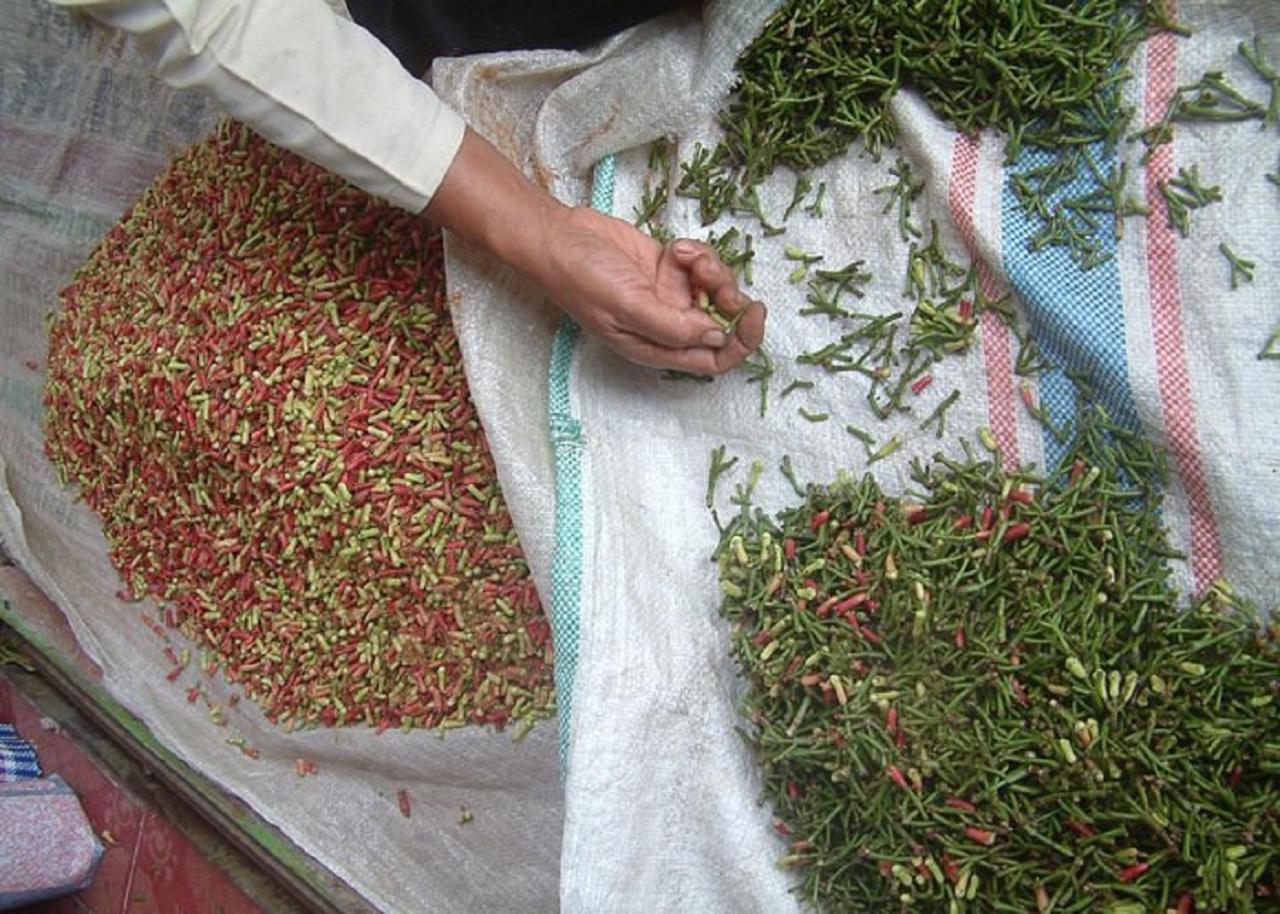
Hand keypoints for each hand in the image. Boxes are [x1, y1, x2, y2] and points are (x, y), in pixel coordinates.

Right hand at [534, 206, 765, 373]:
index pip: (714, 359)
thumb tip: (718, 336)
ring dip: (711, 269)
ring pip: (714, 289)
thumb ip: (673, 327)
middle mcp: (668, 326)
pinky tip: (675, 246)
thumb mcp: (627, 307)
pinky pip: (702, 264)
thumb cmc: (581, 278)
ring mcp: (669, 296)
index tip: (752, 312)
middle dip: (726, 296)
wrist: (558, 237)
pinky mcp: (668, 268)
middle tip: (711, 274)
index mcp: (658, 347)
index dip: (741, 342)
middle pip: (721, 322)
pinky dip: (697, 253)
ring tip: (685, 254)